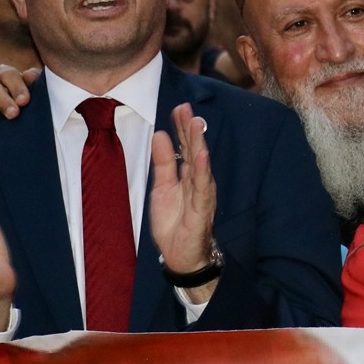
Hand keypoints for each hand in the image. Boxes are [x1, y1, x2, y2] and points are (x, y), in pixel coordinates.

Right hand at [0, 66, 40, 119]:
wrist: (7, 112)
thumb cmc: (21, 100)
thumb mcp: (29, 91)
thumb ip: (32, 83)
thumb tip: (32, 75)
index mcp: (4, 75)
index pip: (9, 75)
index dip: (17, 87)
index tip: (24, 101)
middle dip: (3, 99)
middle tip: (13, 113)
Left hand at [150, 104, 217, 301]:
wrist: (181, 256)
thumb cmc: (175, 223)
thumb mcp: (162, 188)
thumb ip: (163, 163)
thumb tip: (160, 134)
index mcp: (188, 175)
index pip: (186, 146)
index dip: (182, 127)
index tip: (179, 107)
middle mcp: (198, 181)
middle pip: (194, 150)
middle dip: (190, 129)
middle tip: (186, 107)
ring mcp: (202, 193)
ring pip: (200, 164)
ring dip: (199, 143)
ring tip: (196, 123)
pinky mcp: (202, 208)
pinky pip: (202, 187)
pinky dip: (203, 170)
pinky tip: (202, 155)